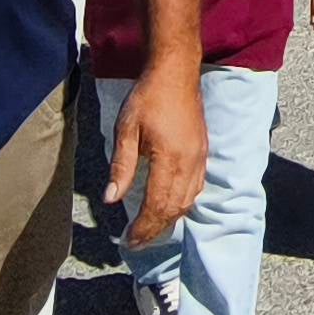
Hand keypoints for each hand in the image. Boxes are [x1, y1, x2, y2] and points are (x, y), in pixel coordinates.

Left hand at [105, 65, 208, 246]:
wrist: (176, 71)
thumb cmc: (147, 97)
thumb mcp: (126, 130)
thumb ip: (121, 166)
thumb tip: (111, 199)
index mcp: (169, 159)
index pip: (156, 205)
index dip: (142, 227)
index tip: (128, 241)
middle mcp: (189, 163)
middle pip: (174, 208)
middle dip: (154, 229)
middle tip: (135, 242)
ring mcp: (199, 158)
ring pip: (188, 201)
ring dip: (169, 219)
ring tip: (150, 229)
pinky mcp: (202, 152)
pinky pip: (196, 188)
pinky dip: (182, 203)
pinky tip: (170, 206)